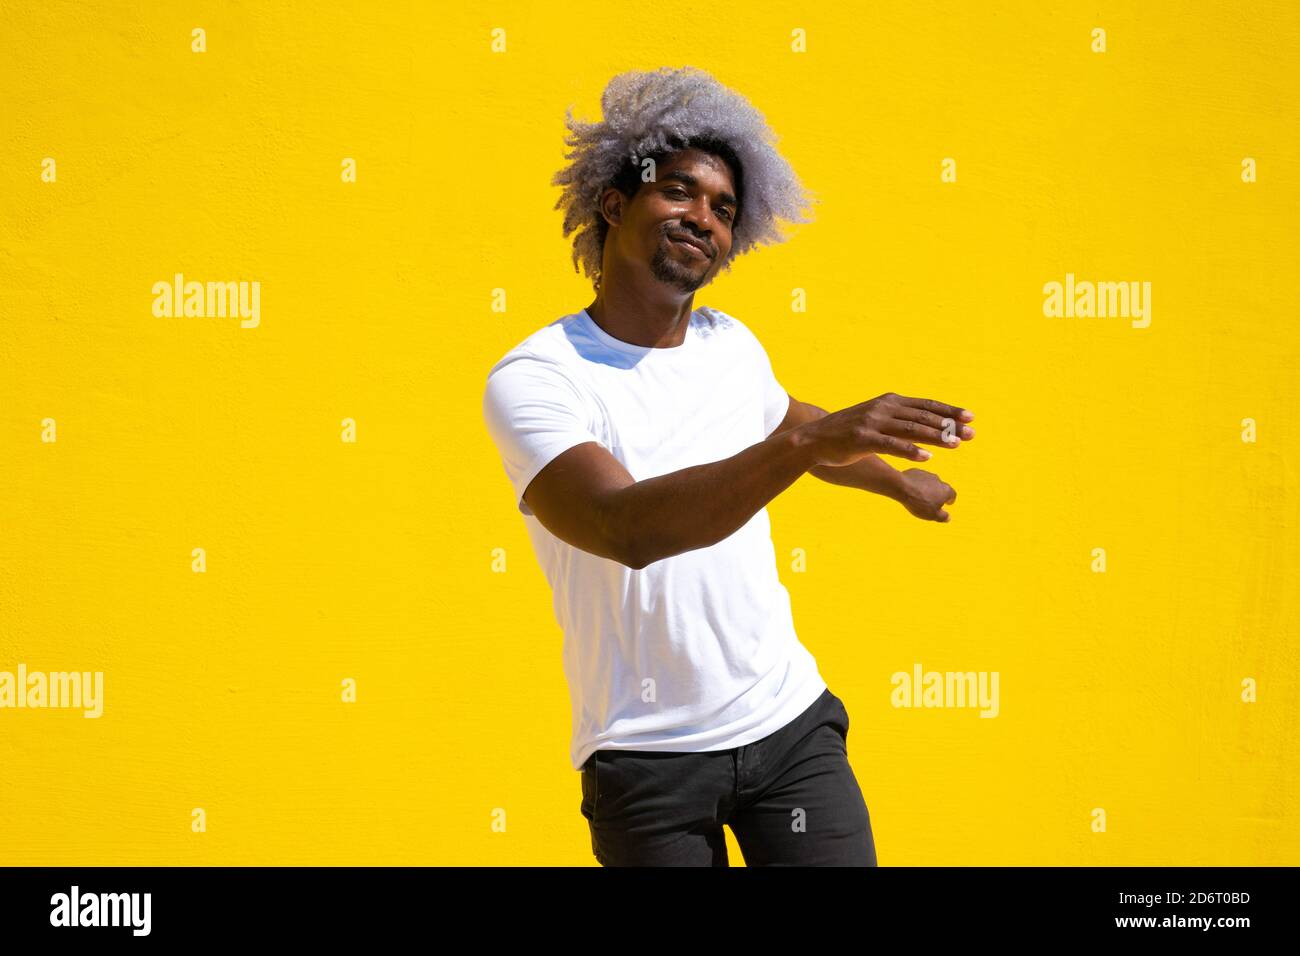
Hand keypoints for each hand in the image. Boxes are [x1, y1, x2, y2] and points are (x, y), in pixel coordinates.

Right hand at [800, 392, 974, 467]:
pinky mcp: (863, 439)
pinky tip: (927, 457)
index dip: (949, 411)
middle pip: (923, 416)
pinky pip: (892, 445)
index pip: (925, 405)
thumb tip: (923, 423)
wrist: (814, 437)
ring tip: (956, 444)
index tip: (970, 417)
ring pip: (911, 429)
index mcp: (888, 402)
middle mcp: (883, 408)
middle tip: (971, 433)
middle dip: (949, 425)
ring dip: (936, 437)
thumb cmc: (847, 431)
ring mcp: (873, 423)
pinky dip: (911, 450)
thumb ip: (897, 419)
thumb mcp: (874, 418)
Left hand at [896, 468, 957, 521]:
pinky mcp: (915, 471)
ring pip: (929, 482)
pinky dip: (917, 484)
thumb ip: (942, 516)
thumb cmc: (919, 502)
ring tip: (920, 496)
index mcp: (946, 490)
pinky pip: (918, 479)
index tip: (948, 503)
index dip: (950, 500)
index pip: (952, 495)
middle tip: (933, 501)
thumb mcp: (932, 515)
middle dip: (938, 494)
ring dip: (927, 488)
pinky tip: (911, 490)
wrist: (902, 488)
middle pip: (941, 488)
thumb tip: (948, 518)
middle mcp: (938, 480)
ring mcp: (927, 474)